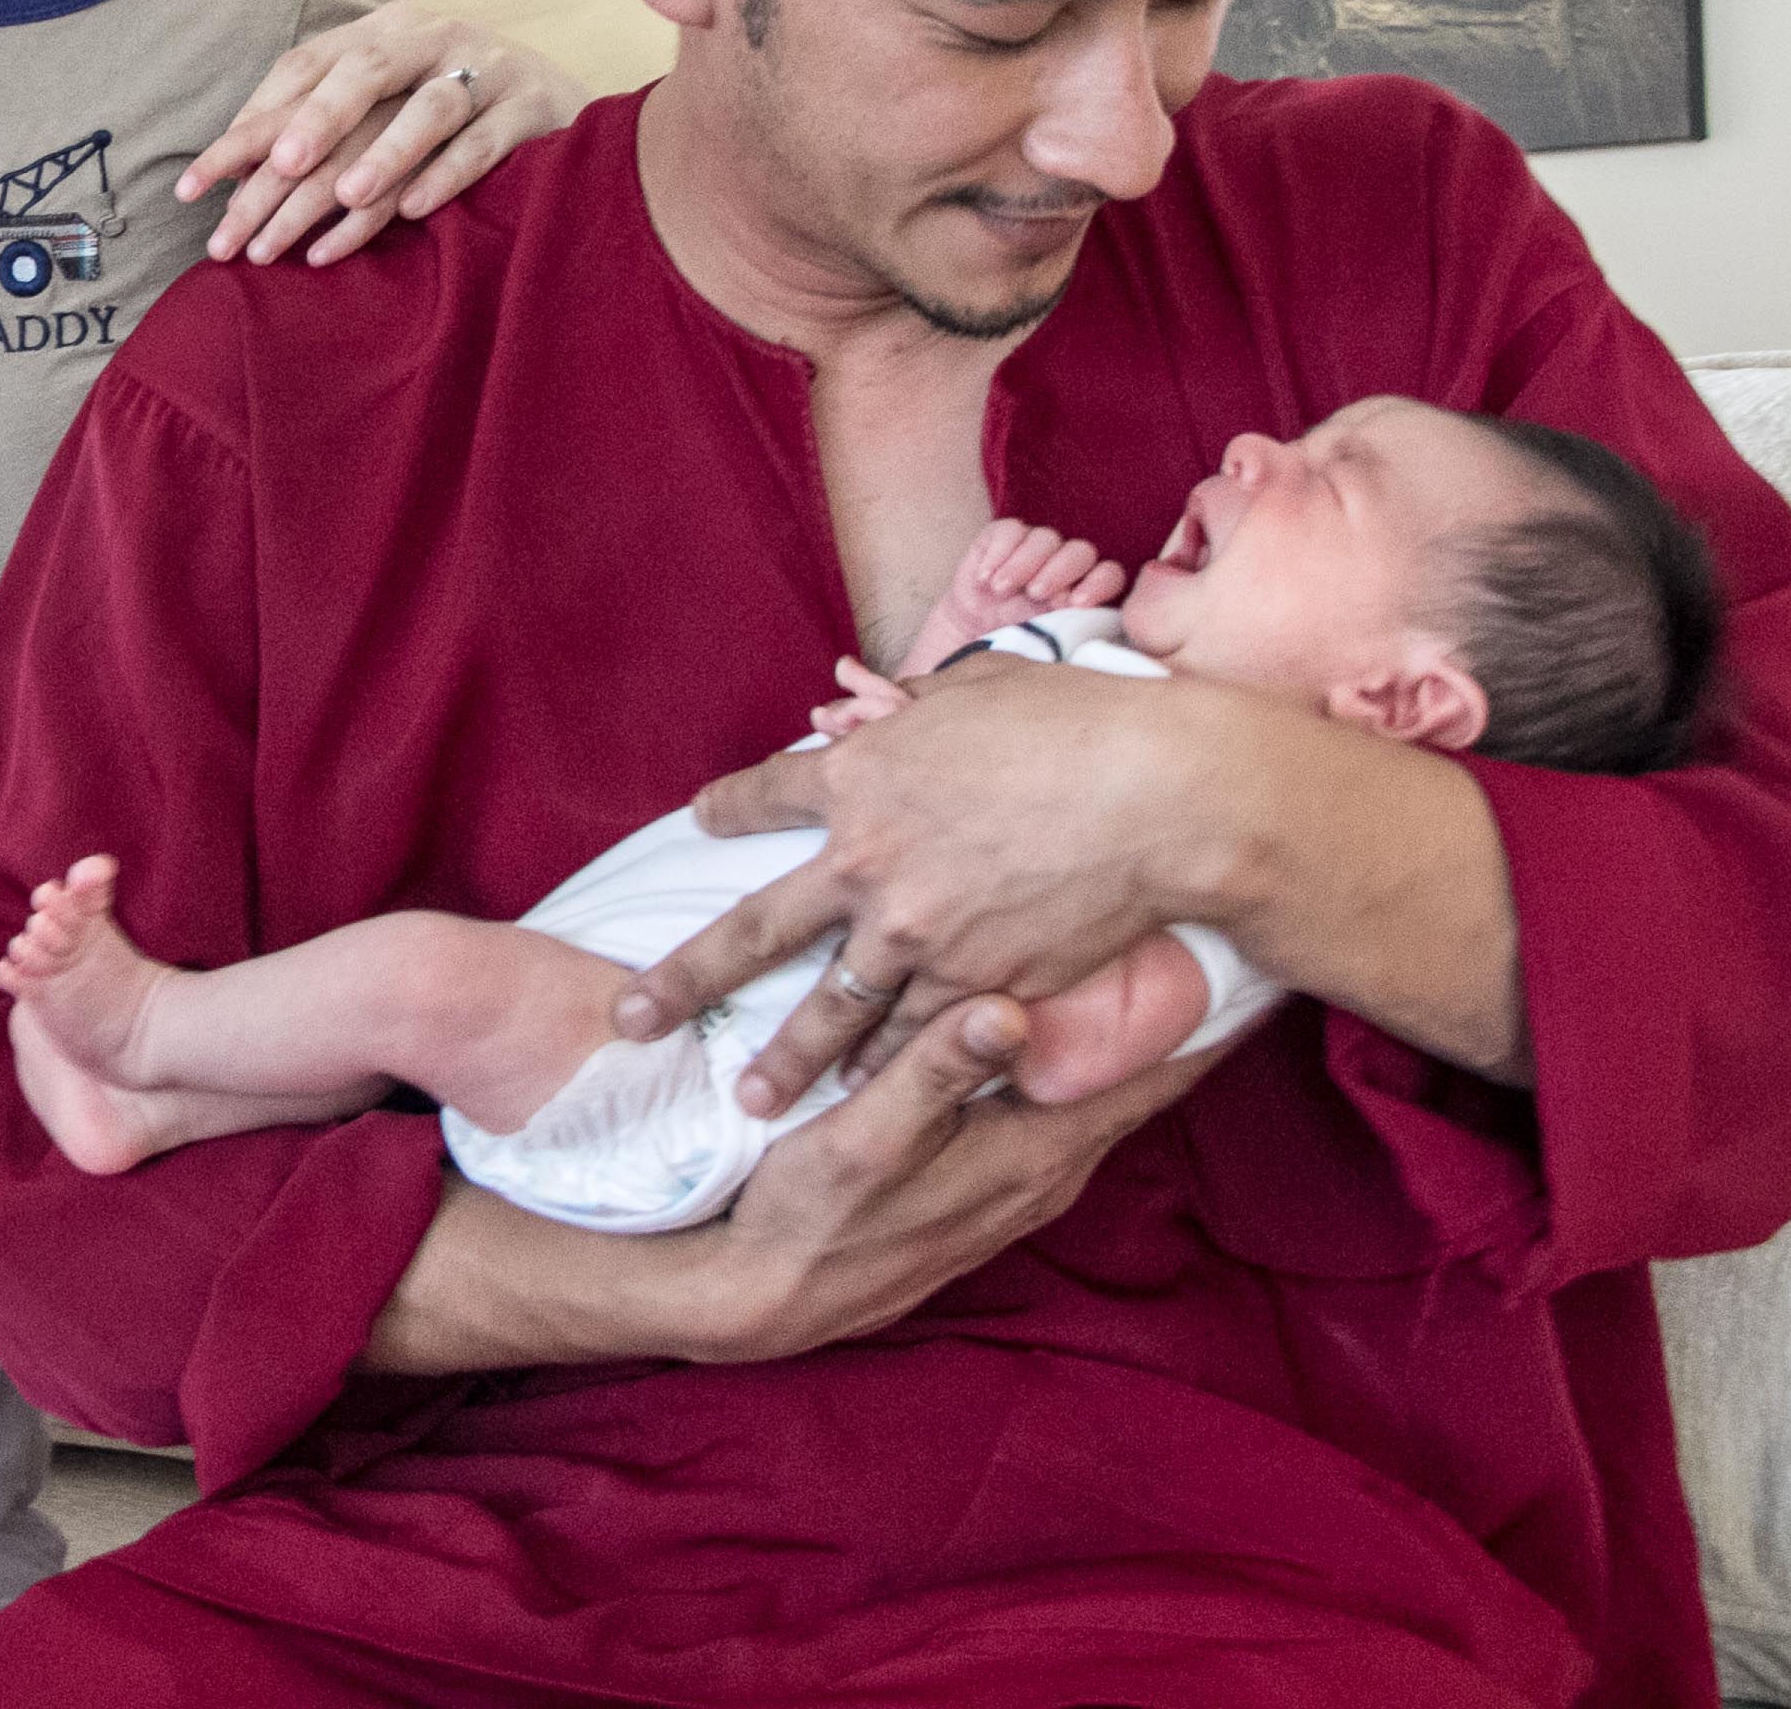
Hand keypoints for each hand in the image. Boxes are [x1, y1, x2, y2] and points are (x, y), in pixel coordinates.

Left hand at [178, 5, 581, 265]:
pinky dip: (449, 174)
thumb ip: (317, 125)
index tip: (194, 188)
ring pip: (431, 107)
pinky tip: (416, 210)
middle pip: (364, 74)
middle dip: (315, 124)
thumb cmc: (446, 110)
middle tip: (276, 174)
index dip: (246, 128)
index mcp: (381, 31)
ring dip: (387, 153)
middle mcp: (431, 38)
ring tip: (347, 200)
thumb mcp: (380, 103)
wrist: (558, 98)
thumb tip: (232, 182)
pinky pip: (486, 143)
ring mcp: (487, 68)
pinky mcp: (532, 106)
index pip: (302, 71)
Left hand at [619, 658, 1247, 1115]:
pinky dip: (888, 1069)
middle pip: (751, 931)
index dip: (727, 808)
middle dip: (683, 980)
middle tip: (631, 1019)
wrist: (1159, 796)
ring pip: (829, 1010)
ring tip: (750, 1100)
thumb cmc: (1082, 722)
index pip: (765, 794)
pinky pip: (914, 1039)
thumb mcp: (978, 689)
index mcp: (858, 776)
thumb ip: (916, 713)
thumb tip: (884, 714)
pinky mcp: (973, 984)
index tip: (699, 821)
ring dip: (785, 1058)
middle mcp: (864, 860)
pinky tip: (864, 1098)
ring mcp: (914, 932)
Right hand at [667, 999, 1222, 1362]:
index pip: (1144, 1079)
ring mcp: (1019, 1184)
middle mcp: (1044, 1172)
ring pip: (1094, 1094)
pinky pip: (1056, 1110)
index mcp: (1030, 1154)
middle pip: (1132, 1081)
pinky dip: (1072, 1063)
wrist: (766, 1303)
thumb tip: (1012, 1008)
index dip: (1197, 1020)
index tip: (1247, 960)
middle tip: (1199, 928)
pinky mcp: (988, 1185)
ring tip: (1147, 959)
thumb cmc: (810, 1217)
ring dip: (1121, 1036)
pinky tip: (1055, 1026)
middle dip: (1169, 1013)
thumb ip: (935, 1072)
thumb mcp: (862, 1140)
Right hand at [897, 517, 1125, 672]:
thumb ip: (1069, 632)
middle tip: (1035, 594)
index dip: (1098, 584)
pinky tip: (985, 578)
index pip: (1109, 575)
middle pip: (1080, 551)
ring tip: (1001, 590)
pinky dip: (998, 553)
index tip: (1077, 603)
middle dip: (1059, 571)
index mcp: (1085, 591)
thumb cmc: (1018, 644)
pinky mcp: (1002, 537)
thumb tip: (1077, 620)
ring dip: (1024, 563)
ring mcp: (1035, 548)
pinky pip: (1009, 530)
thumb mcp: (1048, 644)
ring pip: (1044, 538)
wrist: (973, 638)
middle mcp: (1064, 565)